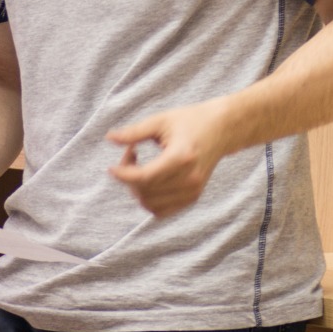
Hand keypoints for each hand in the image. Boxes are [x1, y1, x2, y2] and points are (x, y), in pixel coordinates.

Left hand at [106, 100, 231, 217]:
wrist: (223, 129)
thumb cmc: (191, 120)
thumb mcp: (162, 120)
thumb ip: (135, 131)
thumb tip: (109, 138)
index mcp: (181, 157)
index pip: (145, 177)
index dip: (123, 175)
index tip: (111, 168)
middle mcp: (189, 179)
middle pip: (145, 192)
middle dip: (129, 177)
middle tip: (130, 154)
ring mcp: (193, 191)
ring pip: (150, 205)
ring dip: (137, 190)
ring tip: (139, 167)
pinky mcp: (193, 197)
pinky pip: (161, 211)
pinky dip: (148, 199)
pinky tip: (149, 180)